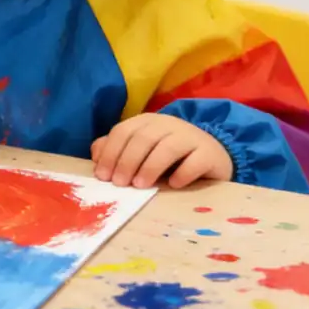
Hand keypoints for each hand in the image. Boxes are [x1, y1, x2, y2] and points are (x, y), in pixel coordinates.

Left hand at [91, 114, 232, 188]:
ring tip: (140, 185)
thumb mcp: (140, 151)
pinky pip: (195, 161)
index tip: (103, 176)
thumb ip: (117, 150)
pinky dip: (182, 173)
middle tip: (120, 183)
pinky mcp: (209, 153)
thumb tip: (96, 156)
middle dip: (127, 161)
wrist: (211, 156)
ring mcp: (190, 137)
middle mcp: (167, 125)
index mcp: (146, 122)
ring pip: (167, 147)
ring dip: (150, 167)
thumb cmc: (169, 157)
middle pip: (143, 139)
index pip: (123, 132)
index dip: (110, 153)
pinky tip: (173, 184)